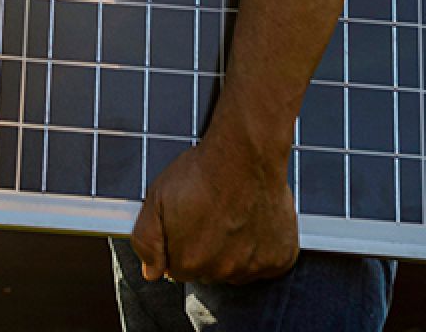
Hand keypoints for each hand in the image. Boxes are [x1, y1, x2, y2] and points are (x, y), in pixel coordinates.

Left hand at [130, 135, 298, 284]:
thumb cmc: (201, 172)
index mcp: (189, 262)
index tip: (189, 223)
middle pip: (208, 271)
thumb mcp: (155, 200)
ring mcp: (253, 267)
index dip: (181, 244)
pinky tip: (253, 221)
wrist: (244, 153)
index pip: (179, 269)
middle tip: (211, 215)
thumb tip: (150, 272)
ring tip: (233, 215)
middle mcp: (222, 272)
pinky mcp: (279, 259)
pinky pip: (267, 263)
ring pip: (237, 268)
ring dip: (234, 250)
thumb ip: (146, 241)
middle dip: (207, 249)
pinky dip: (261, 248)